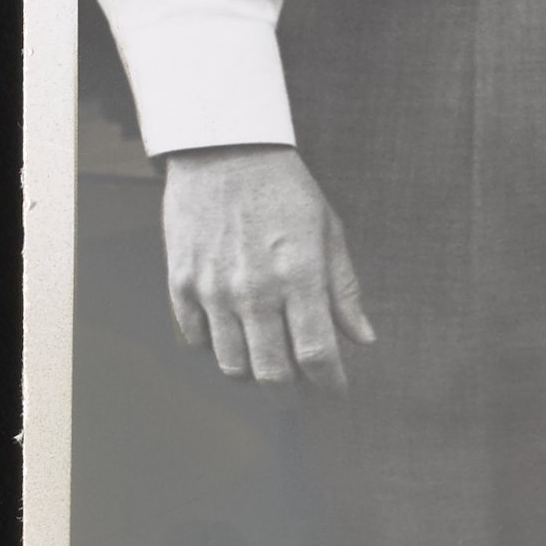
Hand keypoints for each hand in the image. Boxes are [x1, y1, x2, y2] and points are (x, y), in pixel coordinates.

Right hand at [161, 143, 374, 393]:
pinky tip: (234, 332)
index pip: (317, 353)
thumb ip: (344, 290)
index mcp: (300, 275)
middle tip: (302, 384)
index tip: (337, 392)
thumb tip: (364, 338)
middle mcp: (255, 290)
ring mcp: (213, 290)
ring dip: (252, 371)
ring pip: (231, 363)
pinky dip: (216, 346)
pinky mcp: (181, 284)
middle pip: (271, 372)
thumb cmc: (287, 191)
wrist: (225, 153)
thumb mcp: (329, 232)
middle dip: (291, 388)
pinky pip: (196, 340)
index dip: (330, 383)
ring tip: (268, 360)